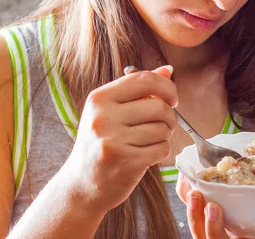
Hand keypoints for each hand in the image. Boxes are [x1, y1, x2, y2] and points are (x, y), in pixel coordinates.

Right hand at [62, 65, 177, 214]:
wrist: (82, 185)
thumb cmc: (101, 143)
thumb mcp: (111, 111)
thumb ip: (139, 89)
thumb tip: (168, 69)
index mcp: (99, 99)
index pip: (144, 79)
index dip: (167, 87)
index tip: (172, 99)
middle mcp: (103, 117)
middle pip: (159, 106)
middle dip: (169, 116)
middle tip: (163, 124)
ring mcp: (113, 140)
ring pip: (163, 128)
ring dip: (165, 135)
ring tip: (150, 141)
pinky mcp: (126, 161)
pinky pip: (162, 148)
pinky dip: (161, 151)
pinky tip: (147, 154)